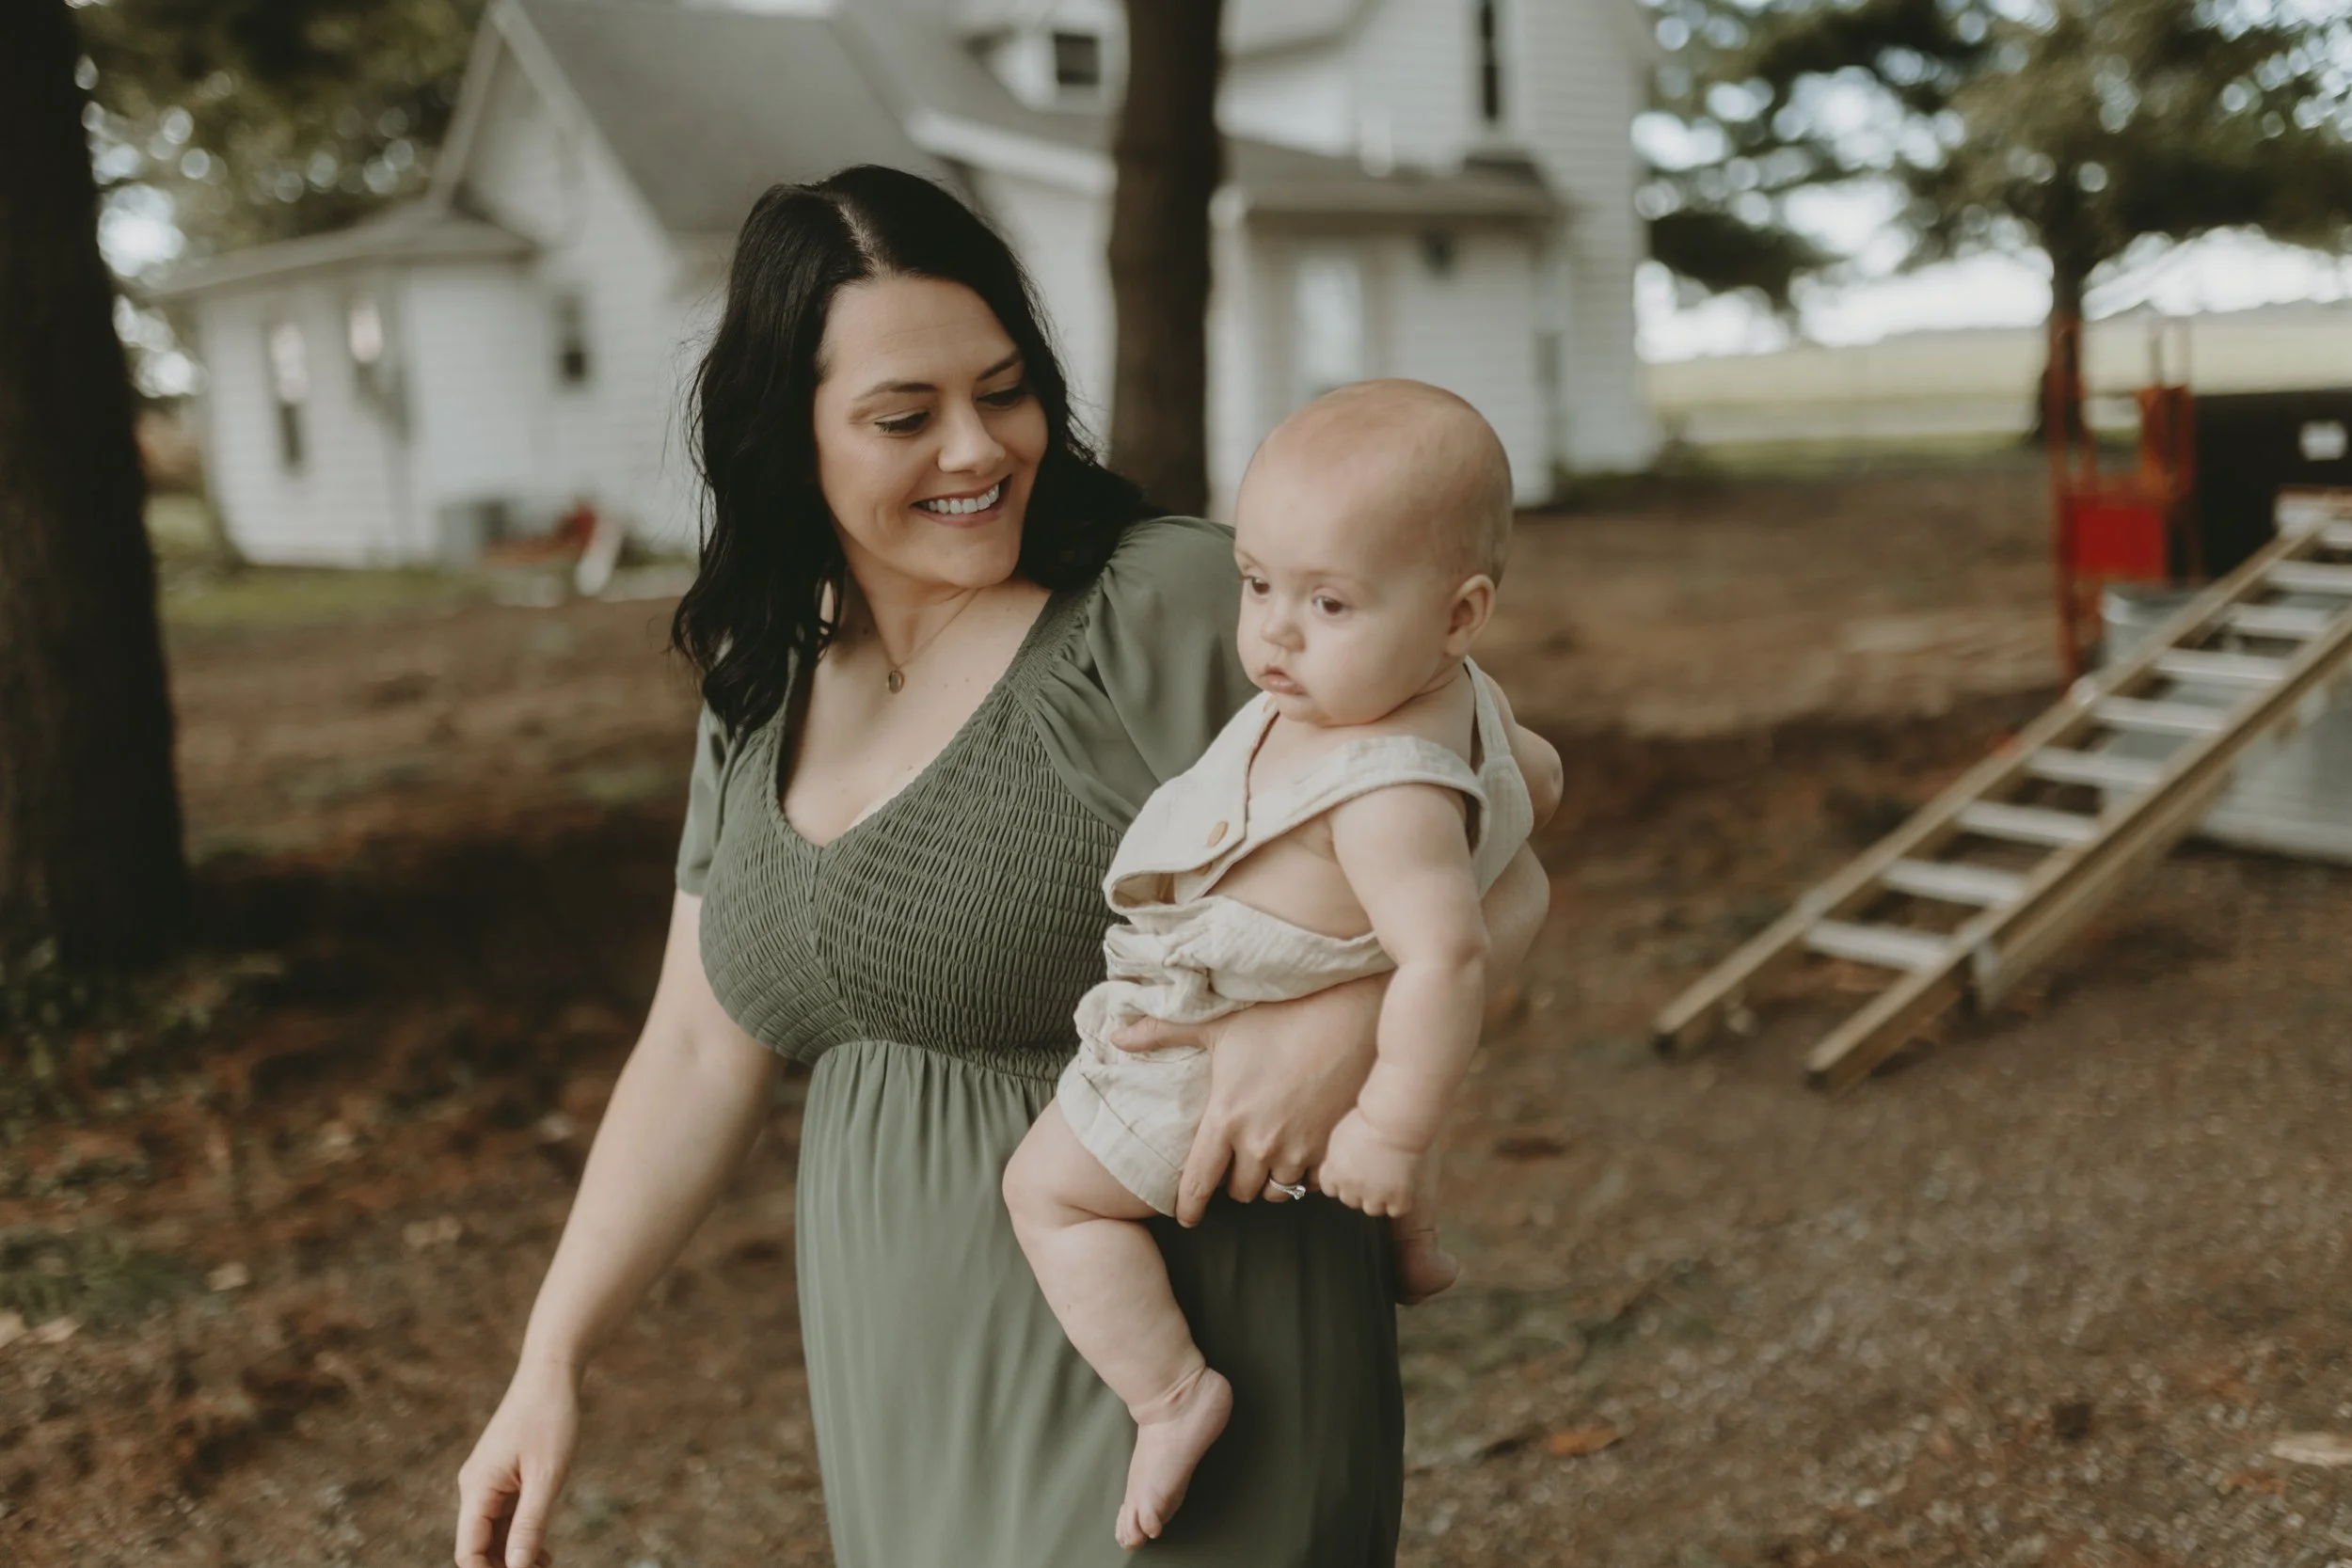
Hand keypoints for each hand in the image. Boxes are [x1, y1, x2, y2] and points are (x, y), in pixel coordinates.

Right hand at [454, 1358, 581, 1567]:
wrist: (552, 1374)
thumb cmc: (550, 1418)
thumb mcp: (546, 1476)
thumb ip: (530, 1524)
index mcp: (477, 1488)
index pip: (469, 1551)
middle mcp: (475, 1488)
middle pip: (479, 1547)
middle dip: (503, 1566)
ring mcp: (487, 1482)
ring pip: (492, 1534)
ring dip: (515, 1555)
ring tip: (547, 1566)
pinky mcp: (502, 1476)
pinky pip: (504, 1516)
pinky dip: (521, 1535)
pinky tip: (543, 1551)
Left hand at [1113, 975, 1380, 1225]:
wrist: (1346, 1016)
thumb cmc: (1280, 1017)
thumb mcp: (1218, 1024)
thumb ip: (1163, 1032)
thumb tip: (1116, 1035)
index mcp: (1227, 1118)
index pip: (1199, 1183)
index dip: (1189, 1206)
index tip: (1186, 1217)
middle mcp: (1261, 1143)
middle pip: (1240, 1192)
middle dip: (1234, 1183)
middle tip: (1234, 1166)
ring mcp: (1299, 1150)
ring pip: (1277, 1191)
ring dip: (1269, 1182)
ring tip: (1266, 1161)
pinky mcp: (1331, 1149)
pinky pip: (1312, 1184)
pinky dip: (1303, 1176)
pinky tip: (1301, 1153)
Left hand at [1316, 1109, 1423, 1217]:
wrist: (1395, 1120)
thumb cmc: (1368, 1120)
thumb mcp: (1339, 1136)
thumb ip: (1334, 1158)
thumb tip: (1335, 1170)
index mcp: (1334, 1172)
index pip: (1330, 1189)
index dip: (1341, 1180)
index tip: (1350, 1172)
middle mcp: (1352, 1187)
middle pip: (1350, 1200)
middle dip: (1358, 1189)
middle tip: (1371, 1172)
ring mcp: (1376, 1194)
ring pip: (1372, 1209)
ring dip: (1378, 1198)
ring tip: (1387, 1179)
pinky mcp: (1398, 1195)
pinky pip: (1396, 1210)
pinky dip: (1399, 1201)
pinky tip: (1401, 1186)